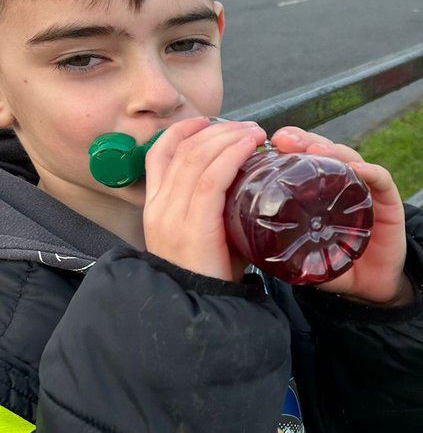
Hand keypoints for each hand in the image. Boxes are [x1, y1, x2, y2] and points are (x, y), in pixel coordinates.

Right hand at [143, 118, 265, 280]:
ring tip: (255, 132)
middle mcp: (159, 207)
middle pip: (183, 150)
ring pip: (197, 157)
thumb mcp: (206, 235)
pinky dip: (232, 155)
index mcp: (156, 208)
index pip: (159, 155)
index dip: (182, 131)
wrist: (201, 312)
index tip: (208, 120)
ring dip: (229, 137)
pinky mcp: (193, 226)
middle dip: (217, 130)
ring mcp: (172, 216)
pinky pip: (211, 178)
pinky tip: (251, 146)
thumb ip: (215, 209)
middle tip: (248, 127)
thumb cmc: (211, 275)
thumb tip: (245, 186)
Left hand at [270, 127, 409, 304]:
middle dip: (305, 141)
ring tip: (315, 150)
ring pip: (350, 158)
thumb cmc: (338, 267)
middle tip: (284, 140)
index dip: (287, 149)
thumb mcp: (305, 258)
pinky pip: (381, 180)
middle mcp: (342, 185)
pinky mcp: (389, 201)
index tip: (268, 144)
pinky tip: (357, 169)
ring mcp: (366, 190)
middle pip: (325, 151)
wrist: (372, 286)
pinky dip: (370, 171)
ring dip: (333, 151)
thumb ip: (284, 251)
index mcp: (319, 192)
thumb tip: (249, 249)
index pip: (304, 161)